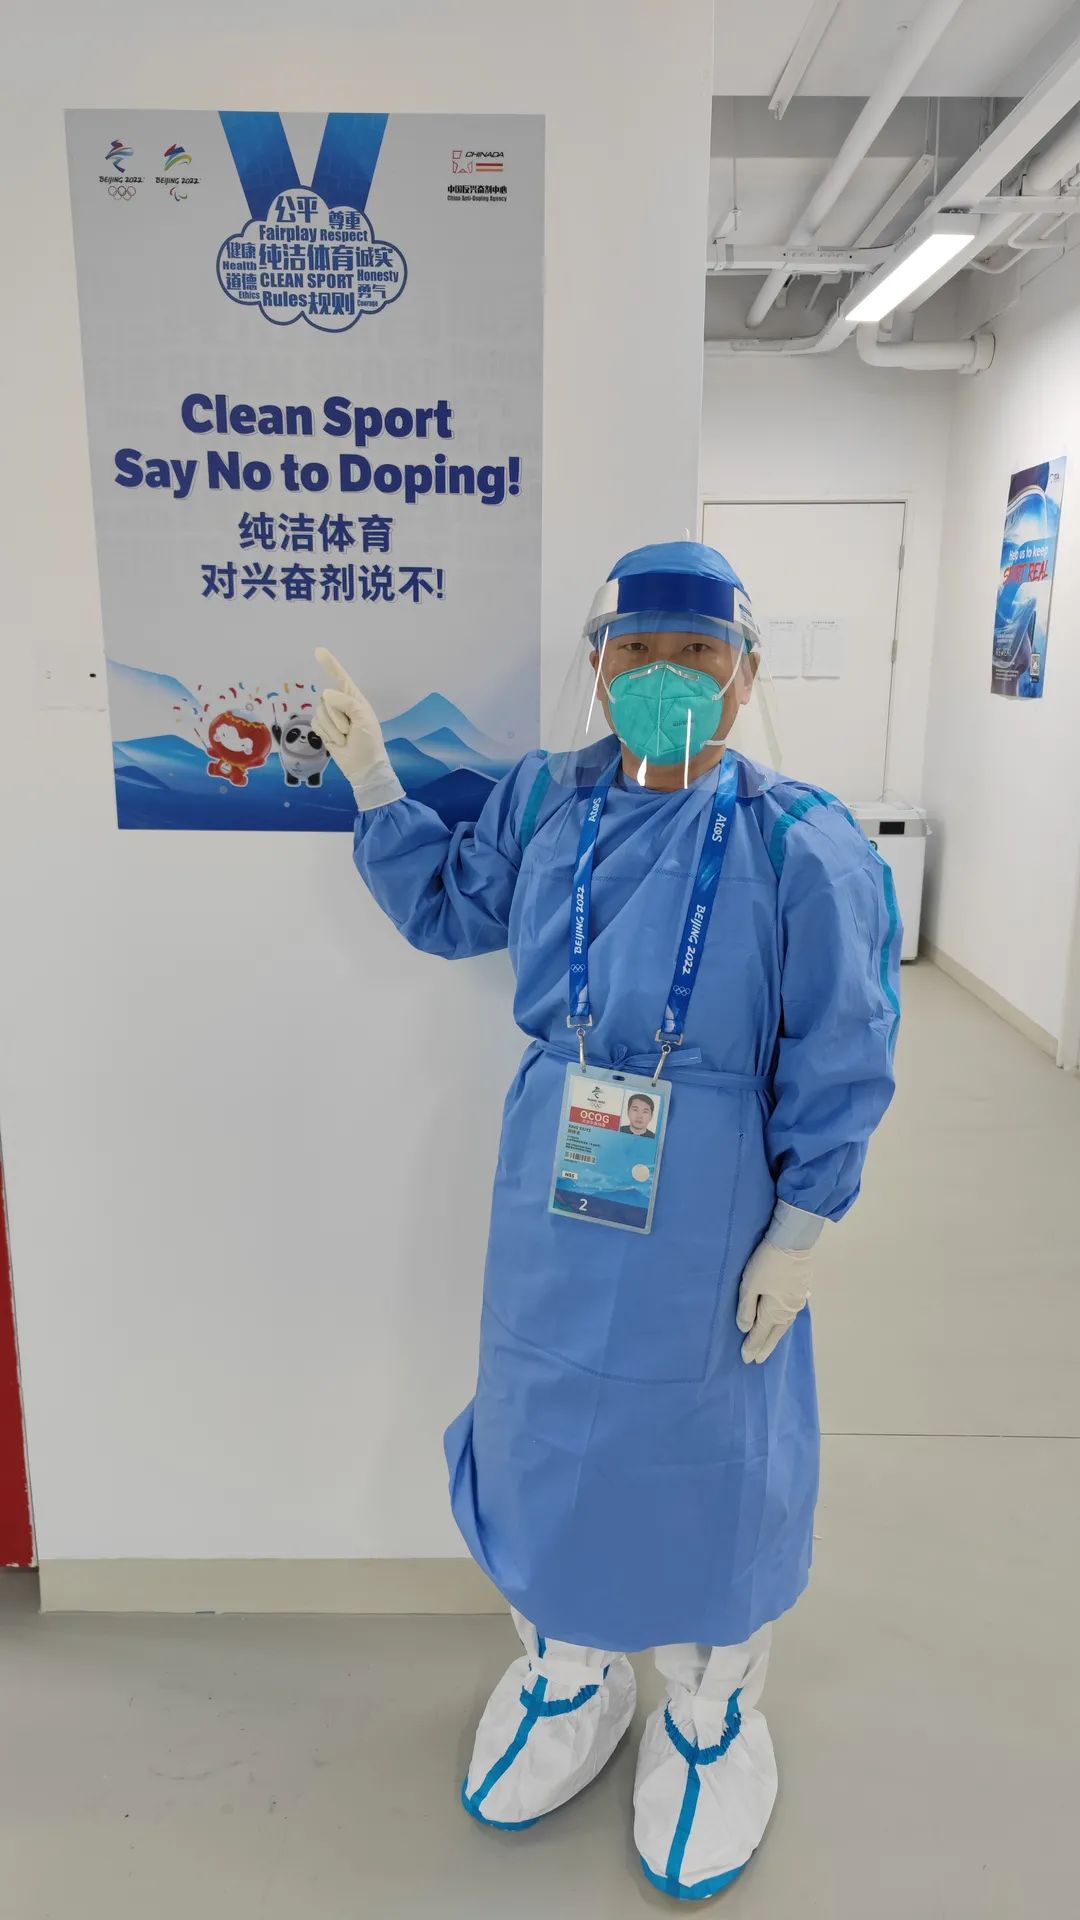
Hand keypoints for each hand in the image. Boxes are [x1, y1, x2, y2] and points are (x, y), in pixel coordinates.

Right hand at [314, 648, 402, 808]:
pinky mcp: (322, 728)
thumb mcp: (363, 718)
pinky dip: (326, 734)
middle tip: (351, 730)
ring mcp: (330, 716)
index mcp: (354, 698)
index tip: (318, 651)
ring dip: (334, 729)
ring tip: (346, 738)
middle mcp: (341, 704)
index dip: (330, 664)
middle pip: (327, 698)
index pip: (341, 677)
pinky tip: (336, 741)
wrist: (362, 766)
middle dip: (338, 717)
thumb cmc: (369, 742)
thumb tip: (326, 695)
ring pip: (320, 712)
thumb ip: (347, 702)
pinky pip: (316, 723)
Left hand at [736, 1239, 814, 1363]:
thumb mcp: (749, 1285)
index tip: (746, 1359)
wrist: (793, 1242)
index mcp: (773, 1313)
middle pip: (775, 1335)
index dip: (751, 1347)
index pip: (759, 1335)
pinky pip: (791, 1315)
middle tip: (758, 1360)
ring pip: (785, 1325)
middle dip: (765, 1347)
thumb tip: (744, 1329)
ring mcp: (797, 1303)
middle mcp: (788, 1312)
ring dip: (776, 1337)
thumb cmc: (767, 1263)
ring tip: (770, 1345)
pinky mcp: (802, 1292)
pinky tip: (783, 1322)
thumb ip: (746, 1309)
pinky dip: (784, 1323)